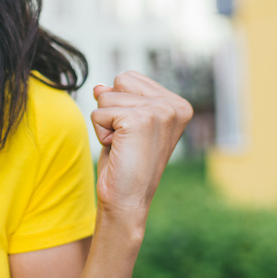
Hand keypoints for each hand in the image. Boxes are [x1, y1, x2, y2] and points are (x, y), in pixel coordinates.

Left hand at [90, 71, 192, 224]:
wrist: (128, 199)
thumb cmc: (127, 163)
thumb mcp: (123, 123)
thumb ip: (117, 98)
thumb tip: (98, 86)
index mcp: (178, 104)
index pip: (129, 78)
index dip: (120, 104)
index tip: (133, 132)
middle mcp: (174, 105)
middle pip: (118, 82)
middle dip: (112, 110)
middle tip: (126, 140)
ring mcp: (159, 111)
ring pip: (105, 96)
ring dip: (105, 123)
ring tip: (123, 146)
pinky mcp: (139, 120)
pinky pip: (98, 112)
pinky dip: (100, 132)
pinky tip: (118, 149)